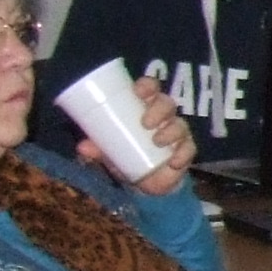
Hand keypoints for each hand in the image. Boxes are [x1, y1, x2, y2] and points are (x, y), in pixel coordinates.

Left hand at [78, 75, 195, 194]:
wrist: (143, 184)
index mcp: (144, 109)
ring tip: (157, 141)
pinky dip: (183, 154)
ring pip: (180, 124)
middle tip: (145, 122)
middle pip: (167, 104)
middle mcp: (163, 118)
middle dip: (159, 109)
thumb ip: (97, 149)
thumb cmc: (126, 157)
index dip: (147, 86)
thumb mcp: (108, 152)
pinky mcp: (185, 151)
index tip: (139, 91)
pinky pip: (189, 149)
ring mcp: (176, 134)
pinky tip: (174, 161)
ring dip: (171, 130)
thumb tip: (82, 147)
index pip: (150, 90)